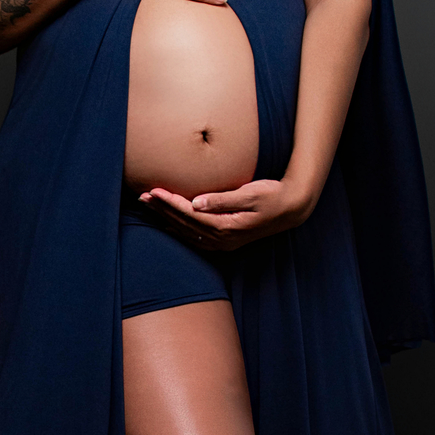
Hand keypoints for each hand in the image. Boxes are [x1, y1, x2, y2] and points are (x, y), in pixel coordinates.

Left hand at [138, 177, 314, 251]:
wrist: (291, 209)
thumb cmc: (272, 196)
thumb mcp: (250, 194)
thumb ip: (223, 200)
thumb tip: (196, 202)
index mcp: (226, 227)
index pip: (190, 215)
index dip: (170, 203)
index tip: (154, 191)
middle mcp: (222, 239)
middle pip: (184, 224)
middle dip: (162, 210)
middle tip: (143, 196)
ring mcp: (223, 243)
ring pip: (186, 232)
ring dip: (166, 219)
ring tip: (149, 206)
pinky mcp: (225, 240)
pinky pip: (194, 237)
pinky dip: (179, 229)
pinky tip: (167, 222)